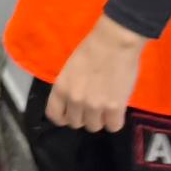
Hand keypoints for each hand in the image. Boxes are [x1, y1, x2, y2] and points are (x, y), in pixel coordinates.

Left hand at [46, 16, 148, 131]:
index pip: (54, 116)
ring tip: (105, 107)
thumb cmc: (91, 50)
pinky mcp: (115, 108)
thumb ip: (68, 89)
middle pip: (76, 123)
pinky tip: (116, 110)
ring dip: (100, 119)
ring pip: (94, 127)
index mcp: (61, 88)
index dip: (63, 117)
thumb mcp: (69, 70)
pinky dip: (115, 120)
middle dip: (83, 117)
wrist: (114, 43)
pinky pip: (113, 126)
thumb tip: (72, 104)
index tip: (70, 114)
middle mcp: (75, 100)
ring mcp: (95, 106)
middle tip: (92, 106)